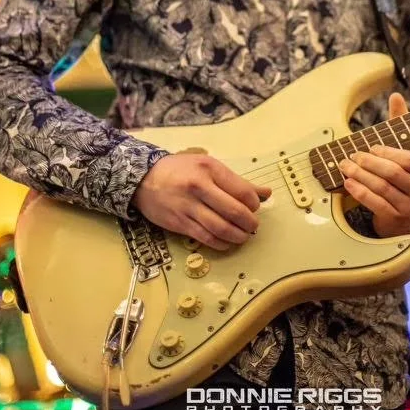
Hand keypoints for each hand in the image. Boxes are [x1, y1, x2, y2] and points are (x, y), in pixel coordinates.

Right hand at [132, 154, 271, 250]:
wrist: (144, 179)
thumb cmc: (180, 170)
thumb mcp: (208, 166)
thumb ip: (236, 181)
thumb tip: (265, 193)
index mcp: (209, 169)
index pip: (242, 190)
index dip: (254, 203)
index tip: (255, 207)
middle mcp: (199, 187)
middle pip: (233, 211)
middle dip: (249, 222)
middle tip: (253, 226)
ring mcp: (188, 207)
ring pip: (220, 228)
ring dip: (238, 236)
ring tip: (244, 236)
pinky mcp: (179, 223)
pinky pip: (205, 237)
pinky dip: (221, 243)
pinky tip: (227, 242)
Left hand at [338, 93, 409, 238]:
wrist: (402, 215)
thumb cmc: (402, 175)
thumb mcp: (403, 149)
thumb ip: (400, 123)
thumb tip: (396, 95)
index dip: (389, 152)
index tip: (372, 147)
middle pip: (394, 174)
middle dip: (370, 163)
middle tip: (353, 156)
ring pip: (382, 188)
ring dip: (360, 176)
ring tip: (345, 166)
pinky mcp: (396, 219)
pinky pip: (376, 204)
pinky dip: (360, 192)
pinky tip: (348, 183)